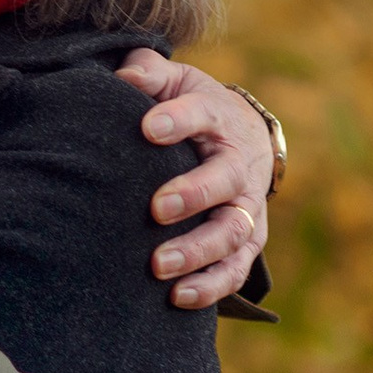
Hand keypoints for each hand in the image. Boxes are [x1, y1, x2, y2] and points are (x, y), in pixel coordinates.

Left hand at [116, 48, 271, 308]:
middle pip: (224, 180)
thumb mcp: (176, 82)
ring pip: (233, 232)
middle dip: (192, 195)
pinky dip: (211, 286)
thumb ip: (149, 73)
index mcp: (218, 118)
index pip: (202, 114)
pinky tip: (177, 298)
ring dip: (198, 251)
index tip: (148, 129)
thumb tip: (124, 76)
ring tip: (159, 267)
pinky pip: (235, 268)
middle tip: (156, 209)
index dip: (178, 120)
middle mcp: (238, 164)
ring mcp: (246, 206)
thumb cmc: (193, 108)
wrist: (245, 136)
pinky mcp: (247, 240)